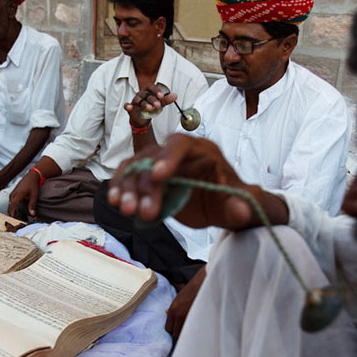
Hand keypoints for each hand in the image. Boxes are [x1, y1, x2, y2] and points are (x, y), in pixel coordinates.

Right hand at [7, 172, 39, 218]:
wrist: (31, 176)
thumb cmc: (32, 185)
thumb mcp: (34, 195)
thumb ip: (32, 205)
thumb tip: (32, 214)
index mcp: (17, 195)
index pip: (12, 207)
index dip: (12, 214)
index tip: (14, 220)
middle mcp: (13, 194)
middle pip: (10, 207)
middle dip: (13, 215)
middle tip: (19, 220)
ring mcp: (12, 194)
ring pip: (10, 205)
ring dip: (14, 211)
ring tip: (20, 217)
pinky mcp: (13, 194)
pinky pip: (11, 202)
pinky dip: (14, 207)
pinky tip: (19, 211)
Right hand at [109, 134, 257, 230]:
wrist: (219, 205)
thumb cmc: (231, 198)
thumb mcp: (241, 202)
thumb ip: (241, 205)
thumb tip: (241, 210)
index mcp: (201, 149)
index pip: (182, 144)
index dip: (169, 157)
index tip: (159, 176)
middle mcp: (176, 152)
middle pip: (153, 158)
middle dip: (146, 185)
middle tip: (146, 212)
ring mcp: (158, 162)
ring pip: (135, 167)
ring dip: (127, 187)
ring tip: (127, 210)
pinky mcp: (146, 177)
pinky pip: (127, 176)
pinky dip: (119, 187)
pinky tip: (115, 202)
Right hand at [124, 84, 177, 127]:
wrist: (144, 119)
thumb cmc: (151, 108)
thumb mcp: (160, 104)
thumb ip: (166, 100)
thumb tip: (175, 95)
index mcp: (147, 91)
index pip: (150, 86)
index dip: (155, 90)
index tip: (161, 96)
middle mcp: (140, 94)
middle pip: (145, 94)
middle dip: (152, 99)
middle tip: (158, 105)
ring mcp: (135, 101)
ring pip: (137, 99)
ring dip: (144, 104)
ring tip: (150, 109)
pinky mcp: (130, 108)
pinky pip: (127, 106)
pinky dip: (127, 106)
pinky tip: (130, 107)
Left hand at [165, 266, 205, 339]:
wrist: (204, 282)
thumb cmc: (192, 288)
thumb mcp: (179, 297)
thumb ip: (172, 307)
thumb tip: (166, 312)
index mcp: (173, 310)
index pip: (168, 328)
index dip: (173, 328)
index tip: (177, 327)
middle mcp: (179, 316)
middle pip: (175, 333)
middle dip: (179, 332)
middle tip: (184, 328)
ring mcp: (188, 318)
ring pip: (184, 333)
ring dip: (187, 332)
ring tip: (191, 327)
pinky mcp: (198, 318)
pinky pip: (193, 330)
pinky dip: (194, 329)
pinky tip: (197, 326)